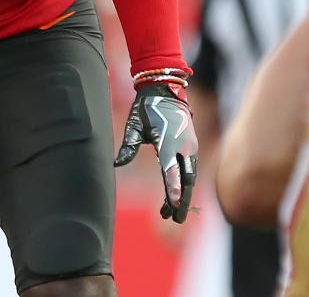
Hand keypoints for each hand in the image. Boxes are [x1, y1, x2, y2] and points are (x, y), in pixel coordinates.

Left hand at [114, 83, 197, 222]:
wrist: (167, 90)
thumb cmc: (147, 108)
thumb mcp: (134, 125)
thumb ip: (128, 145)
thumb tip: (116, 163)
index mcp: (168, 142)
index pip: (171, 171)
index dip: (172, 189)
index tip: (172, 206)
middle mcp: (183, 146)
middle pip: (186, 180)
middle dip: (181, 201)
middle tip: (175, 219)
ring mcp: (190, 147)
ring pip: (190, 177)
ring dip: (183, 194)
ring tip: (171, 212)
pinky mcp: (192, 146)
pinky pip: (190, 169)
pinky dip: (185, 183)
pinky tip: (177, 194)